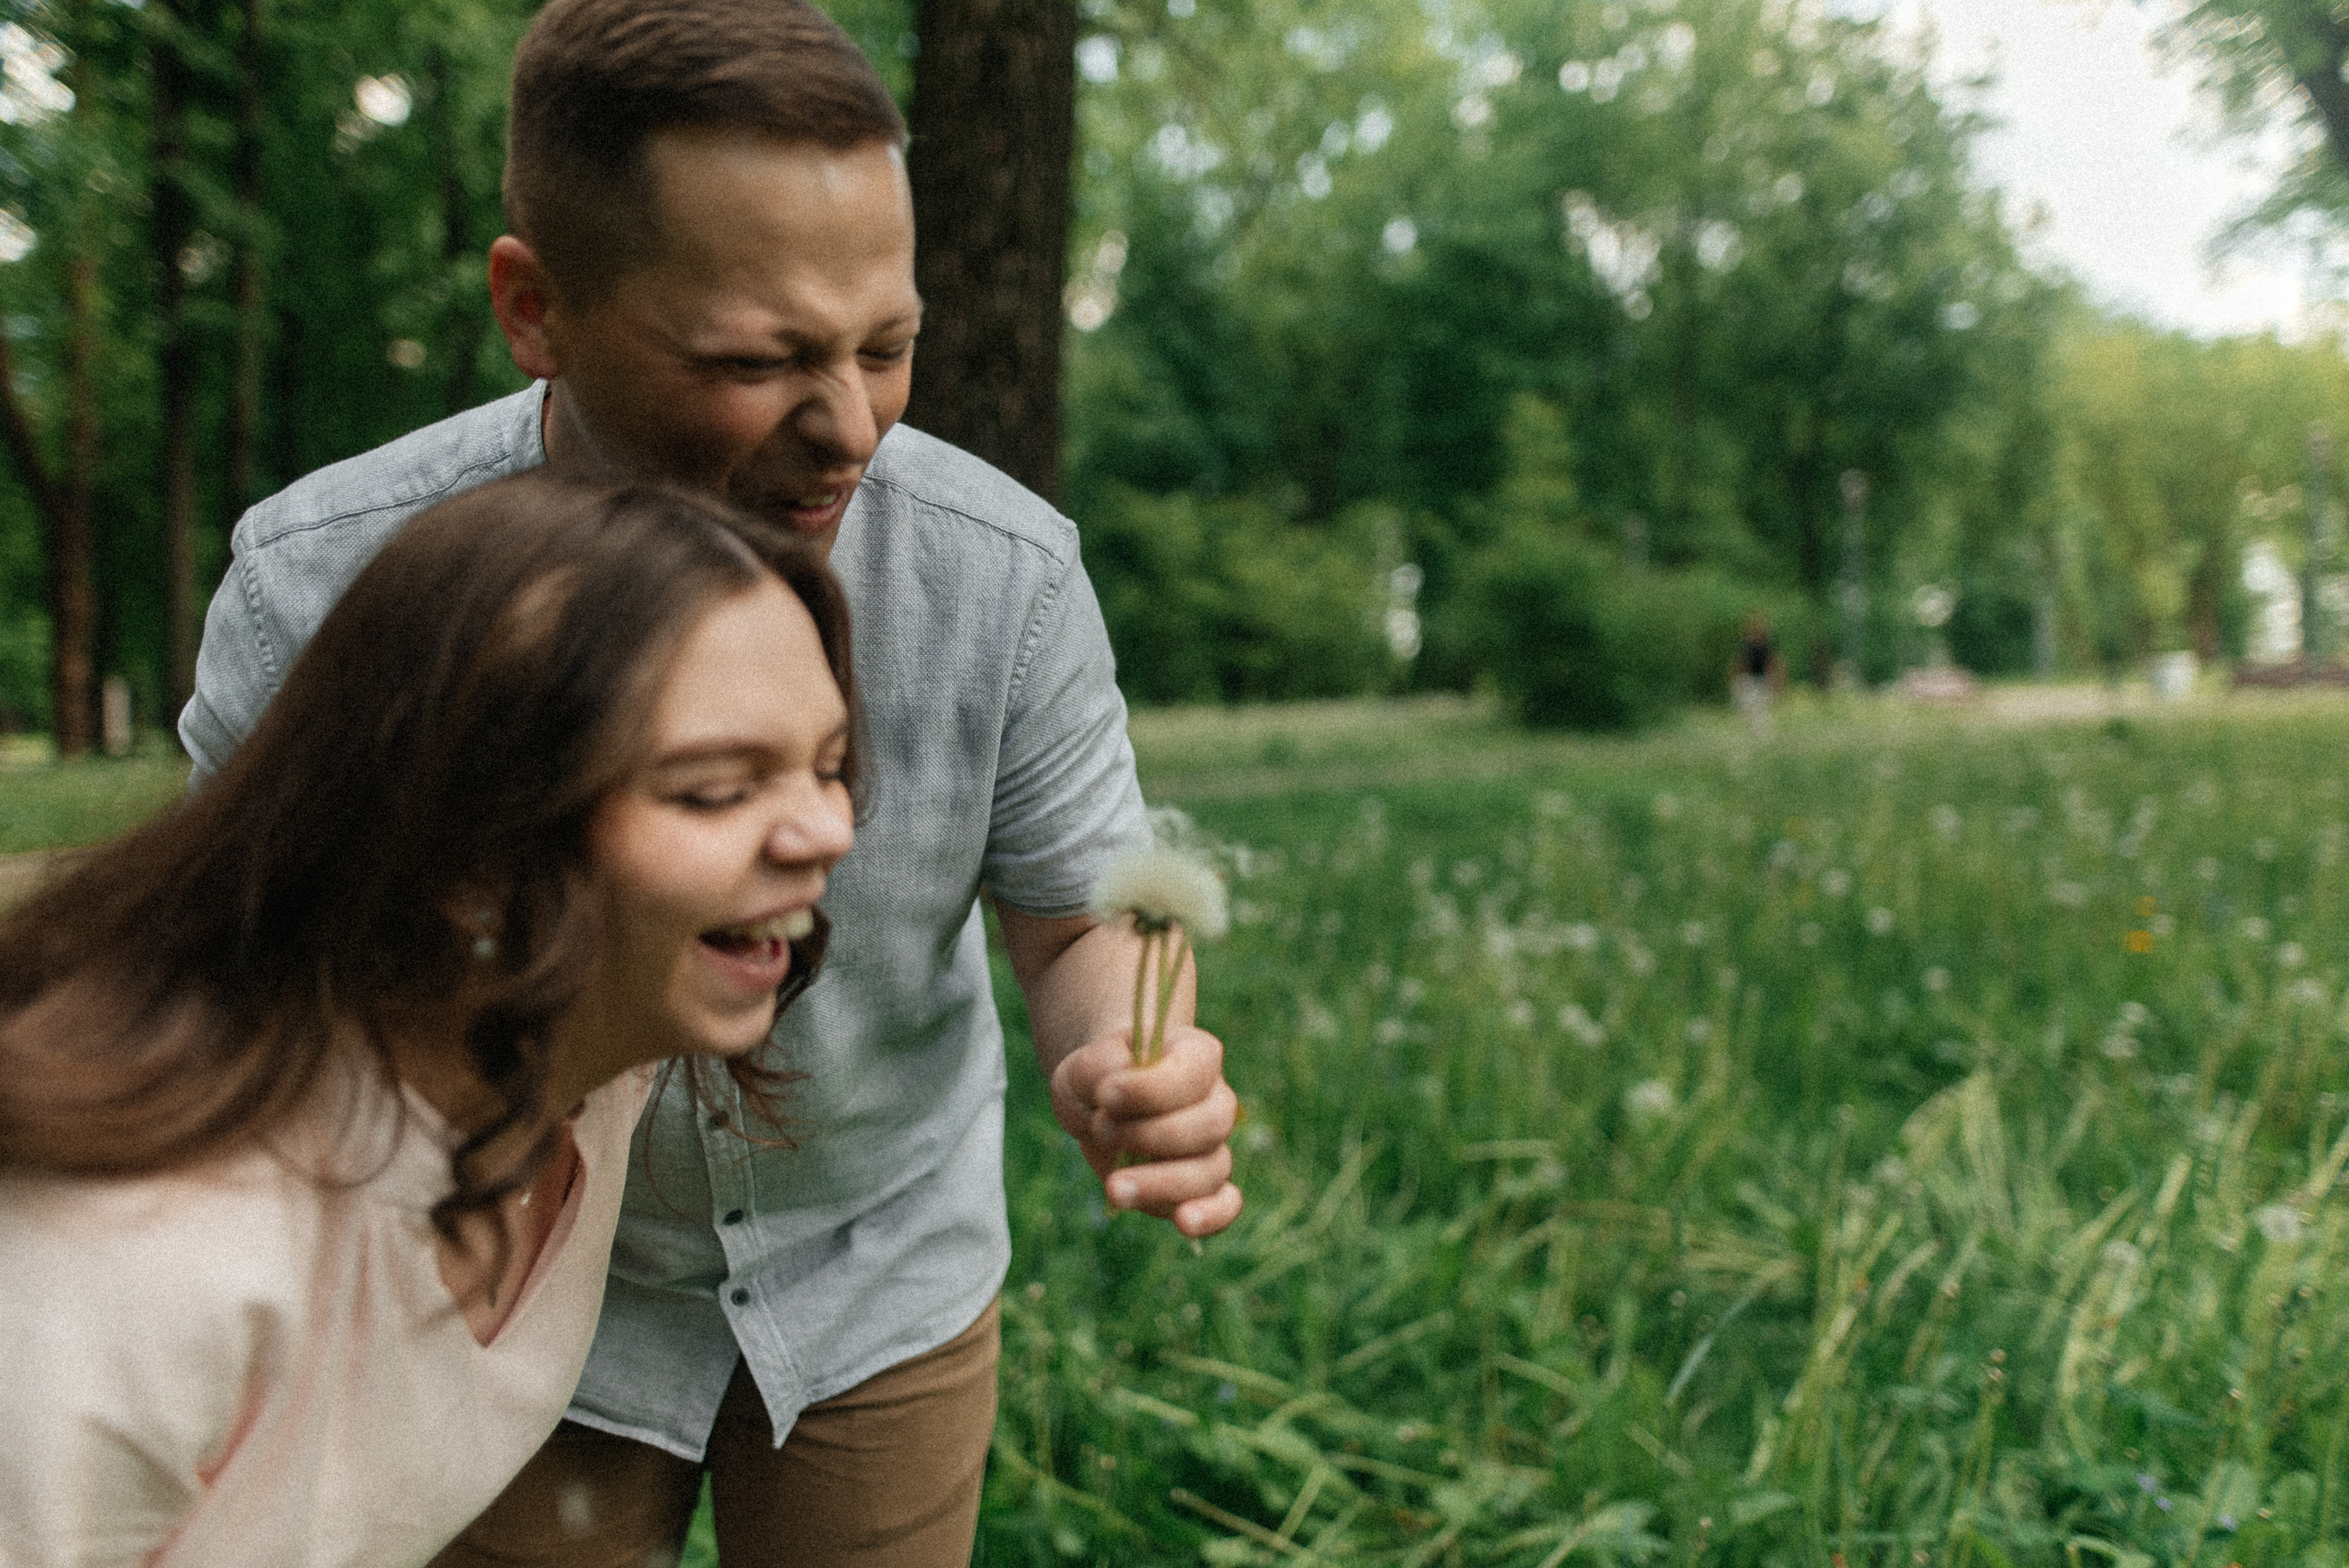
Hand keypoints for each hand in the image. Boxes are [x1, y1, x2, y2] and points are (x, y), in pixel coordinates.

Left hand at [1049, 1023, 1242, 1237]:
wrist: (1100, 1102)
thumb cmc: (1099, 1078)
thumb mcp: (1086, 1064)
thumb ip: (1098, 1069)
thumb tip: (1112, 1096)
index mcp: (1197, 1056)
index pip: (1192, 1073)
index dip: (1151, 1089)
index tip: (1106, 1095)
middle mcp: (1216, 1101)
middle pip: (1209, 1125)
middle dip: (1152, 1136)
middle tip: (1102, 1129)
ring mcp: (1212, 1147)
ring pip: (1210, 1171)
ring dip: (1162, 1183)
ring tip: (1114, 1189)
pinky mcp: (1202, 1187)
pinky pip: (1224, 1204)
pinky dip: (1210, 1216)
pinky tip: (1183, 1222)